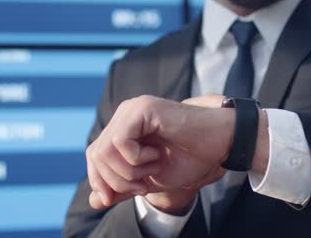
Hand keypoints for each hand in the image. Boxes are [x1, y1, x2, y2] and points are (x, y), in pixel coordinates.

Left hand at [86, 94, 232, 209]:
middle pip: (95, 154)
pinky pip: (120, 141)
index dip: (100, 181)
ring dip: (128, 172)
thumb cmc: (188, 159)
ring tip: (152, 168)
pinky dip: (136, 159)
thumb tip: (93, 201)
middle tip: (143, 184)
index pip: (94, 155)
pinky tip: (156, 155)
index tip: (115, 197)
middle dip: (116, 181)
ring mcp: (132, 109)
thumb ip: (121, 187)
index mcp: (124, 129)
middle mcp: (124, 115)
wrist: (218, 145)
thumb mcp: (148, 180)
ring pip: (104, 150)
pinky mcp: (143, 109)